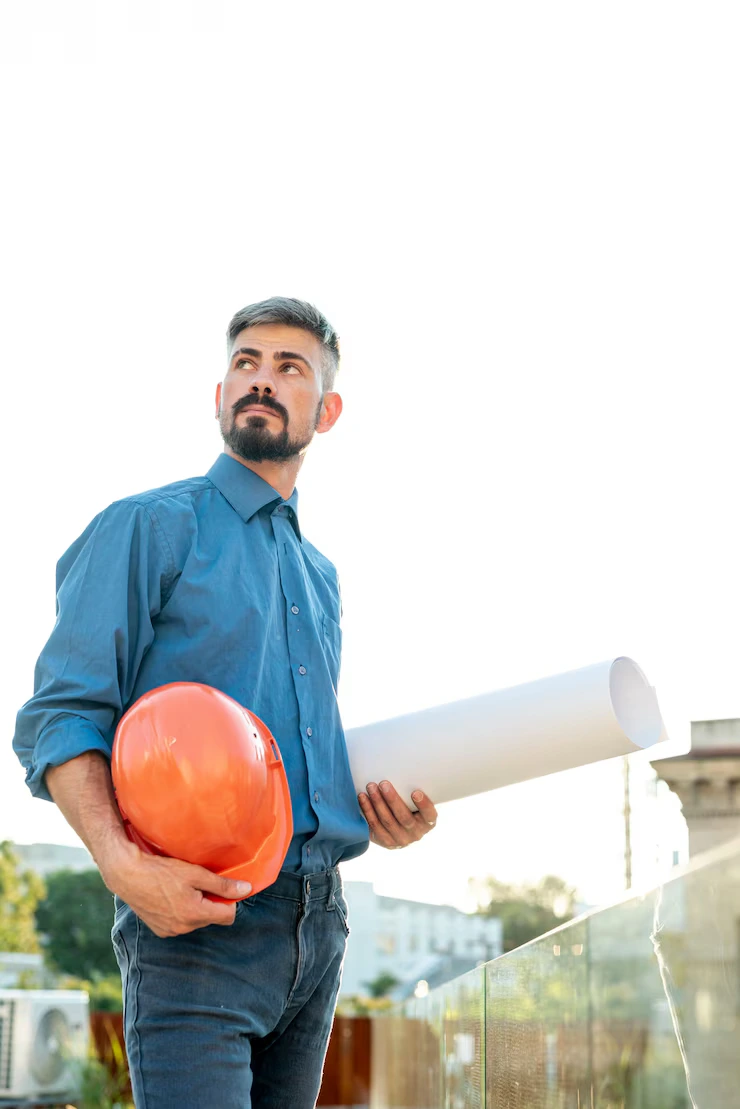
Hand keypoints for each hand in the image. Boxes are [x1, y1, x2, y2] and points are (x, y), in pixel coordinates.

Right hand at [102, 842, 251, 937]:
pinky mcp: (160, 930)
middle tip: (198, 883)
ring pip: (195, 921)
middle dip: (210, 902)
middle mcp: (183, 928)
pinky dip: (181, 912)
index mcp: (195, 915)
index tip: (222, 886)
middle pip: (211, 918)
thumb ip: (222, 885)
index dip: (229, 900)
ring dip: (195, 907)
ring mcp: (170, 931)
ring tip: (182, 888)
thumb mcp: (195, 873)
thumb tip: (246, 890)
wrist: (127, 875)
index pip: (228, 916)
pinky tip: (170, 896)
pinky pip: (180, 924)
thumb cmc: (161, 871)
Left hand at [358, 781, 437, 849]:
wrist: (401, 830)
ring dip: (377, 802)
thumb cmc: (410, 807)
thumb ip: (413, 791)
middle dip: (392, 799)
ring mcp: (400, 840)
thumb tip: (404, 765)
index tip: (416, 792)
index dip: (424, 805)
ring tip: (371, 787)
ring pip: (387, 821)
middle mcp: (416, 834)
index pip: (429, 815)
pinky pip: (374, 825)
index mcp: (428, 822)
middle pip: (404, 817)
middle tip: (384, 783)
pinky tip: (363, 798)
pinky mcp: (385, 842)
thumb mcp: (417, 803)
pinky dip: (368, 810)